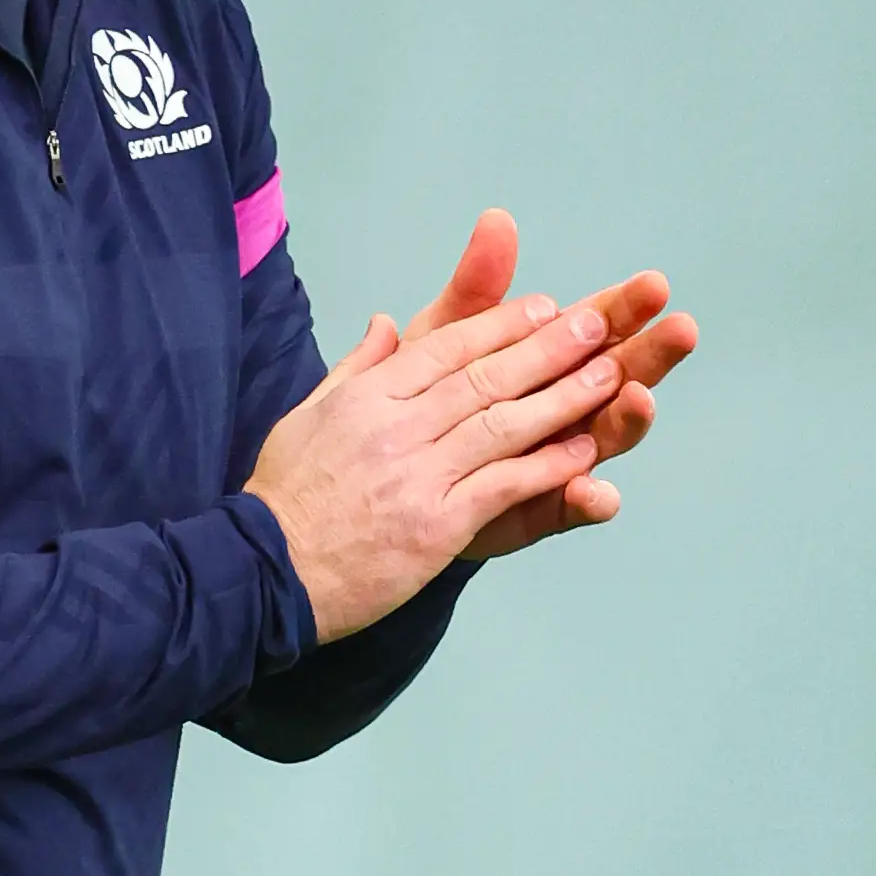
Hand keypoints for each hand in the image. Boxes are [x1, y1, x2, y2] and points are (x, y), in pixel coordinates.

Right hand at [245, 293, 629, 641]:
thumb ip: (356, 368)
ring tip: (609, 375)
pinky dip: (547, 466)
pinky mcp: (435, 524)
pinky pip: (502, 485)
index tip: (544, 306)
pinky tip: (585, 452)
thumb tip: (386, 324)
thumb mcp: (309, 414)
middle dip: (548, 347)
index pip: (446, 348)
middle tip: (596, 323)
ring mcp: (418, 473)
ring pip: (503, 423)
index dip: (500, 325)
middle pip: (484, 376)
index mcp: (368, 395)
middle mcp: (396, 424)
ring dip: (563, 398)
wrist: (265, 569)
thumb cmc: (286, 495)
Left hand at [407, 209, 696, 558]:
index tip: (655, 283)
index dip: (624, 306)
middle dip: (649, 354)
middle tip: (680, 329)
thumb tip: (498, 219)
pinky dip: (586, 500)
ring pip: (604, 437)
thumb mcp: (443, 336)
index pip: (596, 325)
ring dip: (628, 420)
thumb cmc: (425, 396)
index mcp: (547, 360)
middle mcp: (564, 407)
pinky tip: (599, 493)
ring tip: (641, 399)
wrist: (386, 474)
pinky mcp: (535, 507)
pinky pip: (567, 507)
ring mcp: (556, 459)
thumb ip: (476, 287)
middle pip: (617, 376)